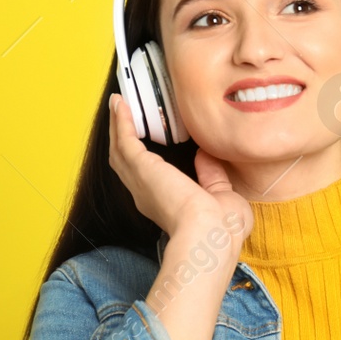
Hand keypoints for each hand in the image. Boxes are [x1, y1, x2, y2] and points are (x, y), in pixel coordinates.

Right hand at [106, 91, 252, 244]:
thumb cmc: (222, 229)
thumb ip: (212, 176)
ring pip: (120, 149)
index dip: (144, 159)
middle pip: (126, 161)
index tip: (146, 139)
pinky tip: (120, 104)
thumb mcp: (223, 197)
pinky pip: (125, 139)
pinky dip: (121, 121)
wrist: (212, 235)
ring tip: (118, 104)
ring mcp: (140, 181)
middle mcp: (146, 195)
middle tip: (122, 113)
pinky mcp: (141, 168)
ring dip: (117, 125)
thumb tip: (205, 155)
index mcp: (165, 205)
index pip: (149, 179)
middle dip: (122, 137)